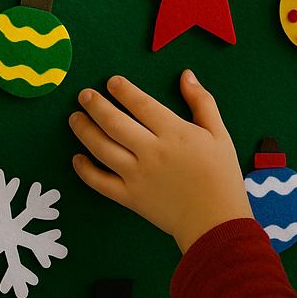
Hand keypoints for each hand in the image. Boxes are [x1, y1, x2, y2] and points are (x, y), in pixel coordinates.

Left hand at [69, 72, 253, 254]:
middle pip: (115, 123)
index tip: (111, 81)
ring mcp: (138, 176)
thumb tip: (186, 75)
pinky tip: (77, 158)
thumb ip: (202, 102)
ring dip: (84, 131)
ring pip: (103, 149)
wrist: (216, 221)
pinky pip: (101, 182)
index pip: (141, 104)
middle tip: (83, 95)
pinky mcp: (130, 198)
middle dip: (96, 105)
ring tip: (75, 118)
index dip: (123, 90)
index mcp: (175, 133)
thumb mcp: (219, 133)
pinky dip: (85, 171)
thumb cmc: (221, 175)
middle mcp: (152, 152)